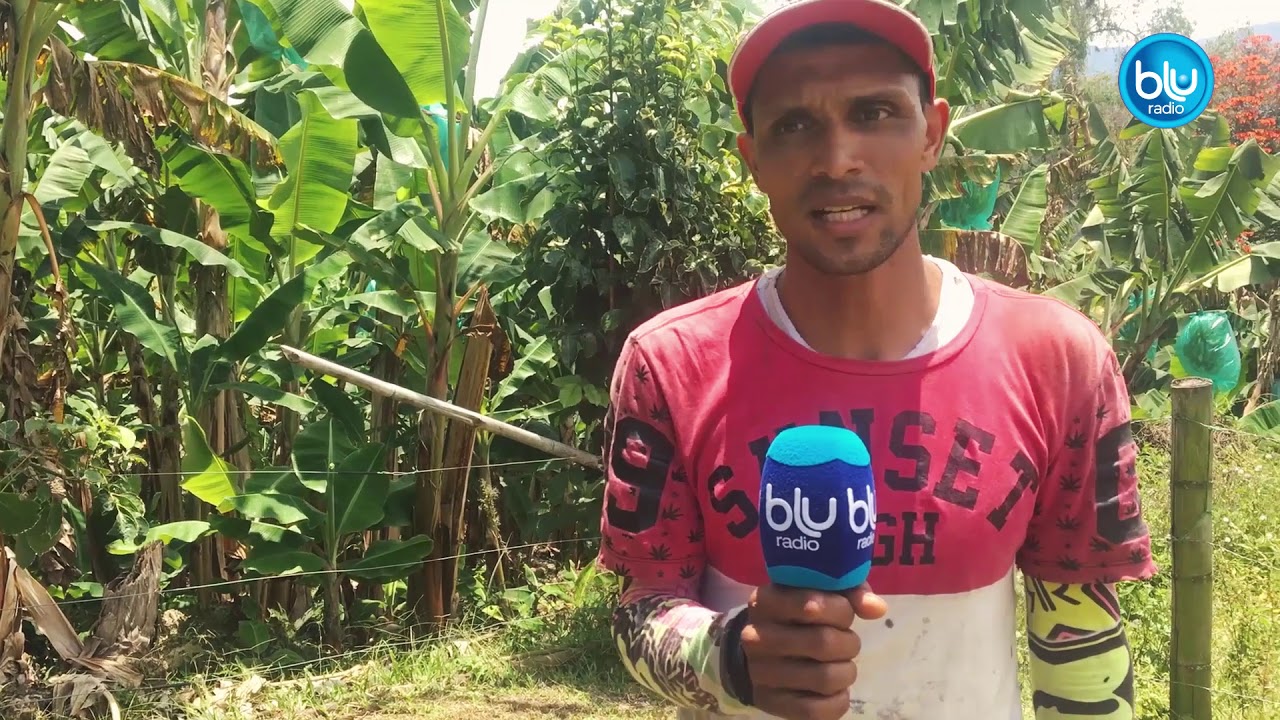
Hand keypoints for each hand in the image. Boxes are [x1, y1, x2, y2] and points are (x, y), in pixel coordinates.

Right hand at [739, 583, 887, 719]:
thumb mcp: (815, 592)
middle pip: (824, 643)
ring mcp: (762, 673)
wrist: (756, 654)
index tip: (843, 614)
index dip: (842, 611)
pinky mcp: (772, 704)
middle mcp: (756, 637)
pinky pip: (818, 710)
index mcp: (765, 601)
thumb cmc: (794, 616)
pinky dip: (838, 700)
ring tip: (840, 665)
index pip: (814, 606)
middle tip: (846, 642)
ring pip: (826, 678)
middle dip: (848, 643)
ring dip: (846, 672)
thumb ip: (848, 592)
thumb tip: (876, 608)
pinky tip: (835, 689)